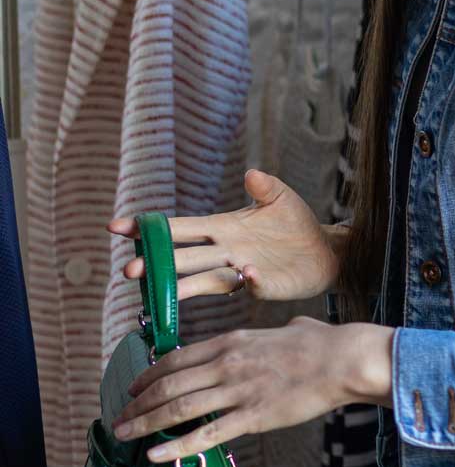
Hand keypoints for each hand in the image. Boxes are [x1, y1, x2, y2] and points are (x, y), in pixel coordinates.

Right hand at [110, 169, 340, 303]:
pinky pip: (253, 285)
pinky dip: (250, 281)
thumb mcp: (280, 198)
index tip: (116, 227)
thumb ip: (265, 187)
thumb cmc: (295, 224)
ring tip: (161, 292)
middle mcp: (225, 252)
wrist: (325, 250)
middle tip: (129, 269)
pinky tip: (248, 275)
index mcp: (222, 228)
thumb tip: (252, 174)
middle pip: (184, 258)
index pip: (180, 229)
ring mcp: (242, 271)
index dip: (149, 229)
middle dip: (156, 264)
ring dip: (183, 286)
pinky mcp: (265, 285)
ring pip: (205, 280)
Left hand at [113, 319, 393, 463]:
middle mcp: (227, 364)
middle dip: (137, 403)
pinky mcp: (252, 416)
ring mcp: (238, 391)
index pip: (176, 359)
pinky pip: (206, 434)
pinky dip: (176, 446)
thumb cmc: (325, 344)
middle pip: (168, 384)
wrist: (345, 360)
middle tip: (120, 417)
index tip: (134, 387)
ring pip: (178, 408)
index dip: (148, 375)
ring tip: (124, 434)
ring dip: (145, 422)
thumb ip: (282, 331)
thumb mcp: (294, 328)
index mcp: (232, 342)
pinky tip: (155, 453)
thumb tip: (291, 329)